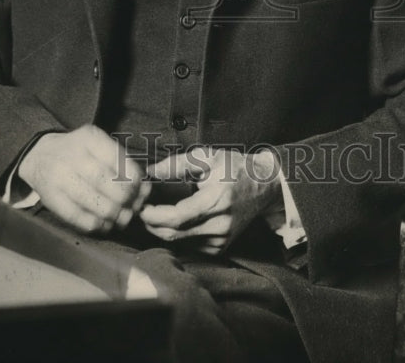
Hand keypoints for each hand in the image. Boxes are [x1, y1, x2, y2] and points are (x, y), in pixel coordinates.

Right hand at [18, 125, 149, 234]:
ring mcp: (60, 177)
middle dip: (126, 199)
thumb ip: (121, 163)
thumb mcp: (98, 145)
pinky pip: (79, 218)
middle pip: (106, 182)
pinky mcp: (51, 198)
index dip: (135, 180)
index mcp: (89, 138)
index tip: (142, 189)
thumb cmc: (79, 152)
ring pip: (95, 203)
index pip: (118, 160)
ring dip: (114, 215)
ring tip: (123, 218)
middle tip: (134, 207)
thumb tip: (145, 189)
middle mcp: (73, 156)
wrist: (39, 155)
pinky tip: (105, 224)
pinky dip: (97, 225)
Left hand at [139, 146, 282, 254]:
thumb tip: (152, 171)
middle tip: (140, 210)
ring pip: (180, 242)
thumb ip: (178, 164)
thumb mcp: (208, 157)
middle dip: (152, 224)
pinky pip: (190, 245)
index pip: (177, 217)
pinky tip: (173, 221)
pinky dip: (177, 235)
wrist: (264, 186)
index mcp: (217, 200)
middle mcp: (220, 224)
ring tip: (154, 213)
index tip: (141, 206)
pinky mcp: (221, 248)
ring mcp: (221, 239)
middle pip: (175, 234)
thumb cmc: (236, 168)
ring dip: (162, 230)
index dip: (154, 215)